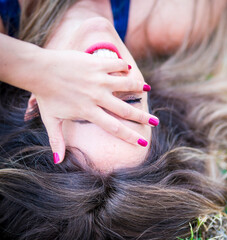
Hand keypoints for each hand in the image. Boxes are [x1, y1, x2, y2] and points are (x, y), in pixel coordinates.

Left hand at [27, 49, 157, 163]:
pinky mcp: (96, 63)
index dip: (130, 136)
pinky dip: (124, 67)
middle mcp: (96, 97)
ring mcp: (98, 79)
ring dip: (138, 87)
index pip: (114, 128)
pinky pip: (116, 65)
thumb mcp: (51, 120)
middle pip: (125, 109)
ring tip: (147, 89)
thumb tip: (59, 162)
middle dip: (143, 117)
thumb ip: (57, 141)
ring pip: (125, 84)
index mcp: (88, 111)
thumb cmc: (46, 95)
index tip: (143, 142)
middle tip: (156, 122)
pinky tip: (128, 69)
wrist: (38, 69)